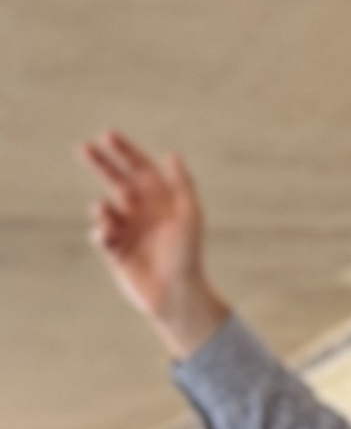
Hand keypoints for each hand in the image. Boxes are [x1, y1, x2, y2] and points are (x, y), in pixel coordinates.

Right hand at [79, 131, 227, 359]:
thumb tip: (171, 153)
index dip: (125, 152)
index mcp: (161, 202)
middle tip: (83, 148)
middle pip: (117, 181)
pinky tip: (107, 234)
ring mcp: (128, 231)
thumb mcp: (188, 216)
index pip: (140, 170)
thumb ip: (181, 185)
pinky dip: (101, 230)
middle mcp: (143, 213)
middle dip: (100, 164)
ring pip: (105, 208)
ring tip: (105, 211)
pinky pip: (101, 234)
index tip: (107, 135)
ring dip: (103, 207)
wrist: (178, 293)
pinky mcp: (116, 251)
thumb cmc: (188, 255)